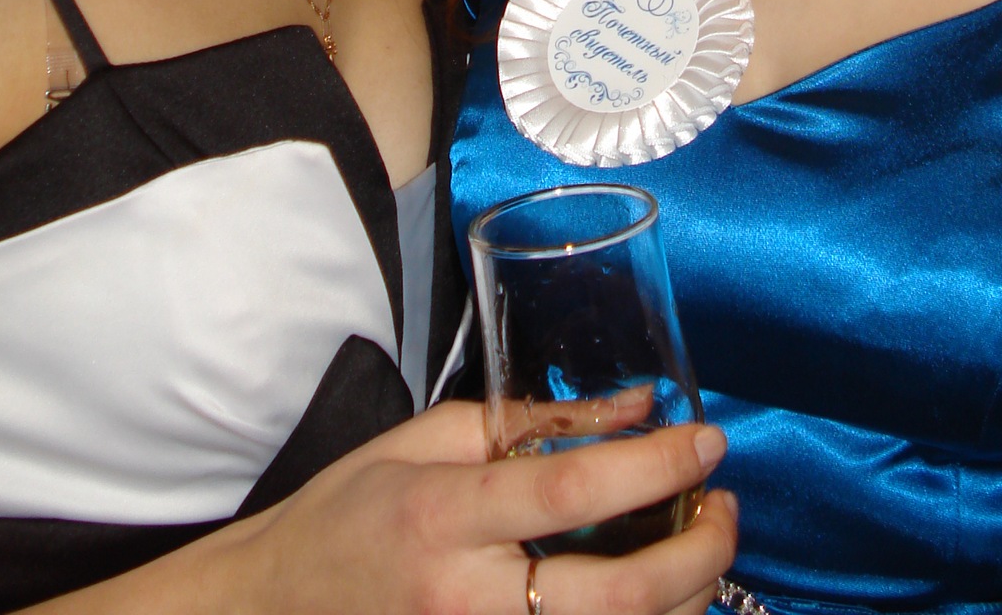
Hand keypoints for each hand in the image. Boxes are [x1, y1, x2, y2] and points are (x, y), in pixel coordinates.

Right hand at [240, 399, 737, 614]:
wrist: (275, 607)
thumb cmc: (352, 511)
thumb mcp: (428, 440)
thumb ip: (532, 422)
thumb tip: (636, 407)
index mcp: (446, 514)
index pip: (572, 490)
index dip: (655, 466)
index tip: (709, 441)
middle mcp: (466, 599)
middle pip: (617, 594)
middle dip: (697, 553)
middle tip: (727, 509)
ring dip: (687, 602)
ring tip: (706, 551)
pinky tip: (661, 605)